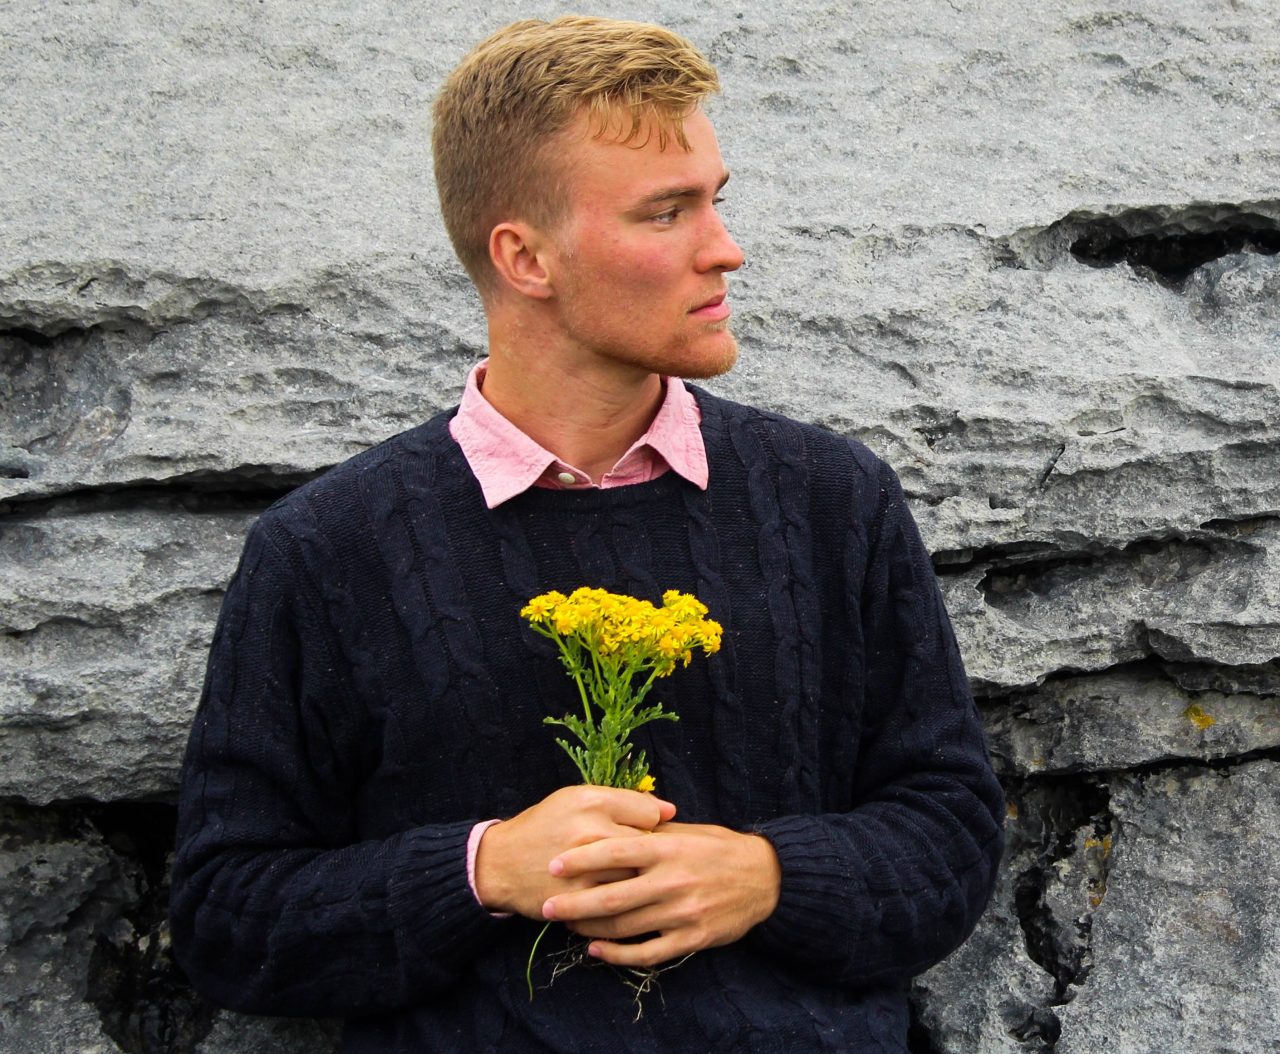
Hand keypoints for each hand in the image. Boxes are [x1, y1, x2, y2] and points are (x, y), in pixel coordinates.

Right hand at [473, 785, 675, 917]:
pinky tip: (619, 900)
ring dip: (639, 882)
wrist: (501, 863)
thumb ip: (623, 801)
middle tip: (641, 861)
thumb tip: (669, 810)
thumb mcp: (577, 798)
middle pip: (648, 847)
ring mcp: (586, 869)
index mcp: (592, 801)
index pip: (650, 814)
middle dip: (649, 857)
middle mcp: (590, 831)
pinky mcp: (579, 899)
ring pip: (637, 878)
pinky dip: (624, 904)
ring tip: (630, 880)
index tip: (643, 833)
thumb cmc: (545, 825)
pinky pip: (618, 905)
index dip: (651, 825)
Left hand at [540, 822, 781, 967]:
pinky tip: (597, 950)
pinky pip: (648, 953)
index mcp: (668, 849)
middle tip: (546, 906)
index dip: (582, 858)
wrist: (765, 878)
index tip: (554, 864)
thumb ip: (650, 832)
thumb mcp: (687, 831)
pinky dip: (618, 955)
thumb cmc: (718, 848)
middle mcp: (673, 881)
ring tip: (567, 925)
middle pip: (613, 896)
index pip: (616, 852)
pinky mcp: (692, 939)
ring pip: (626, 927)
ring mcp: (682, 913)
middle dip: (574, 903)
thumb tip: (611, 824)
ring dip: (590, 928)